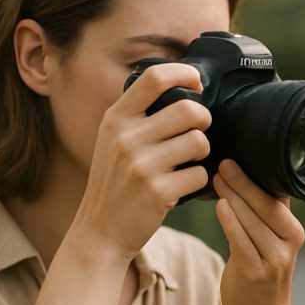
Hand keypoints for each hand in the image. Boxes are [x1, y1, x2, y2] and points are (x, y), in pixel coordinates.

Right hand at [72, 63, 211, 259]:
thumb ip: (139, 115)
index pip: (154, 77)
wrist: (100, 230)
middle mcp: (126, 138)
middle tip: (198, 131)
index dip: (184, 73)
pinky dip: (198, 180)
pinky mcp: (158, 191)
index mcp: (116, 118)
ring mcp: (142, 165)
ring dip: (203, 152)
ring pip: (199, 141)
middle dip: (203, 120)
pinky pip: (200, 174)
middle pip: (189, 110)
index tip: (197, 83)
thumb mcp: (113, 139)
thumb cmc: (115, 182)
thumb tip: (183, 89)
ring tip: (188, 161)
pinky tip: (181, 186)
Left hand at [213, 160, 304, 304]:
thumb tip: (252, 174)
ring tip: (217, 178)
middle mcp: (289, 243)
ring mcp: (274, 259)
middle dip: (244, 182)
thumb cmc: (261, 270)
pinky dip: (231, 221)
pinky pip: (241, 241)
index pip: (278, 197)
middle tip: (224, 162)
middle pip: (266, 206)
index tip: (240, 156)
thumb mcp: (272, 240)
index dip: (259, 176)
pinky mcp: (254, 272)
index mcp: (293, 231)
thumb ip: (267, 213)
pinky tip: (220, 205)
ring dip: (233, 196)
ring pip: (252, 220)